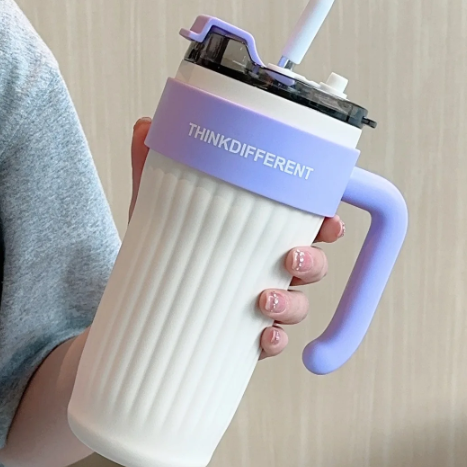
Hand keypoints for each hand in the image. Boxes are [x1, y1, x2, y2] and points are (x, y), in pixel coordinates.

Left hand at [129, 116, 343, 359]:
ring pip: (298, 305)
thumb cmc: (165, 244)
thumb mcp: (156, 203)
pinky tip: (263, 337)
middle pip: (314, 264)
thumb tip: (145, 124)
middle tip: (293, 258)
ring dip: (291, 304)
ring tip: (264, 300)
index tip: (330, 220)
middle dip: (313, 261)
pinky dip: (275, 341)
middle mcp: (268, 267)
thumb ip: (151, 164)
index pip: (306, 223)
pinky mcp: (244, 336)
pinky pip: (273, 342)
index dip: (328, 221)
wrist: (136, 298)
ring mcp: (261, 304)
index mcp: (259, 230)